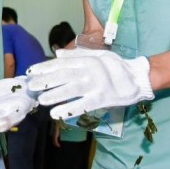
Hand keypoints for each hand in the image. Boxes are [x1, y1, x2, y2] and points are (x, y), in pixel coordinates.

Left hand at [26, 48, 152, 119]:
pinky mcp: (103, 98)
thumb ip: (76, 55)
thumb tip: (57, 54)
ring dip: (55, 95)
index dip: (45, 68)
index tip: (31, 72)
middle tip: (31, 86)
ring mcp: (96, 85)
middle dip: (46, 81)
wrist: (138, 77)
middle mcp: (90, 70)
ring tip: (41, 101)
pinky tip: (57, 114)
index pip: (62, 64)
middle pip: (64, 76)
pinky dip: (70, 109)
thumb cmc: (116, 66)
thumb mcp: (97, 55)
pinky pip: (84, 105)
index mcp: (87, 60)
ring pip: (72, 90)